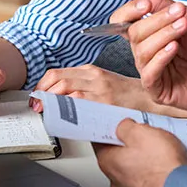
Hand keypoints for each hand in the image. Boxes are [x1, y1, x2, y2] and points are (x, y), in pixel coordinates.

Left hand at [31, 65, 150, 112]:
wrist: (150, 100)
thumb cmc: (128, 95)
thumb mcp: (103, 83)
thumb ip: (83, 86)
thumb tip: (57, 98)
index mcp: (92, 71)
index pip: (57, 73)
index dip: (41, 85)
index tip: (37, 96)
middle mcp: (94, 77)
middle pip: (57, 78)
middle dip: (41, 92)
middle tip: (36, 105)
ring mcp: (99, 89)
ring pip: (64, 89)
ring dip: (50, 101)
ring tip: (45, 111)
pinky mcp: (104, 102)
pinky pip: (78, 102)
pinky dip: (65, 108)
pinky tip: (61, 115)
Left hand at [93, 118, 186, 186]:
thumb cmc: (162, 165)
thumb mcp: (140, 132)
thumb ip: (125, 126)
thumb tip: (123, 125)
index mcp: (108, 161)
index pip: (99, 139)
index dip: (107, 126)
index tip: (114, 119)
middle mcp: (115, 178)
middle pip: (117, 150)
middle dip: (130, 139)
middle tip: (143, 129)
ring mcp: (130, 186)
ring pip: (134, 161)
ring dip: (144, 152)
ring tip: (159, 144)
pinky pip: (147, 171)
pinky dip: (154, 163)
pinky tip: (166, 157)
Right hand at [111, 0, 186, 116]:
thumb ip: (161, 3)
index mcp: (151, 34)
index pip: (124, 21)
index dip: (130, 11)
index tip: (147, 4)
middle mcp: (147, 52)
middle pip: (134, 34)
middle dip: (156, 21)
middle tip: (180, 14)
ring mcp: (152, 72)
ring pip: (141, 52)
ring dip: (162, 35)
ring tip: (183, 27)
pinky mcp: (159, 91)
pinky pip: (149, 74)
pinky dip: (160, 57)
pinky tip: (174, 48)